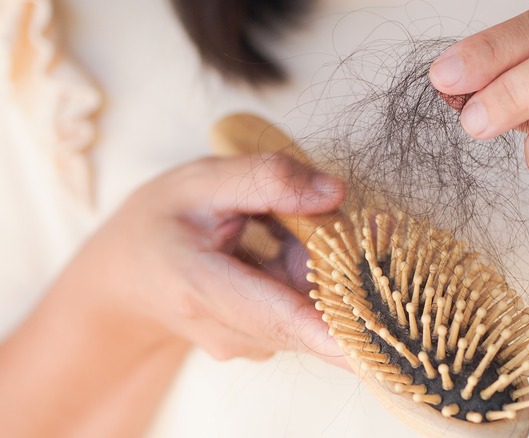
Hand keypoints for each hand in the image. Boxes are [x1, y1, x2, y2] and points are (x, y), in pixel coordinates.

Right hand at [62, 154, 347, 365]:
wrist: (129, 271)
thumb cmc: (162, 220)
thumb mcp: (203, 181)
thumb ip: (267, 179)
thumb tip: (335, 193)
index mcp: (200, 286)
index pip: (274, 315)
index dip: (328, 330)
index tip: (370, 343)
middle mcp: (227, 331)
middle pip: (309, 310)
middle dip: (342, 266)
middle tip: (346, 218)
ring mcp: (248, 343)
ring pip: (315, 310)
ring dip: (322, 266)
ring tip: (276, 225)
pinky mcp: (265, 342)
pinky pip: (309, 311)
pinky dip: (313, 276)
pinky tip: (279, 244)